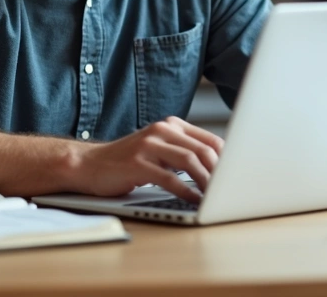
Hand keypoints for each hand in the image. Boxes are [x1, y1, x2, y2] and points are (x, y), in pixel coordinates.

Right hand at [73, 117, 223, 203]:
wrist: (89, 164)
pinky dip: (186, 191)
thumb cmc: (128, 162)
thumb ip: (183, 153)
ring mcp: (148, 145)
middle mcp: (161, 131)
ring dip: (206, 182)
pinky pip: (169, 178)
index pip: (210, 140)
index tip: (237, 177)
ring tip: (215, 198)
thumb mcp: (159, 151)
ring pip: (189, 161)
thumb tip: (218, 170)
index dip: (227, 160)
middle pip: (203, 150)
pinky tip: (194, 201)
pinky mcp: (137, 163)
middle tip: (230, 191)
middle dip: (220, 173)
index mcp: (171, 125)